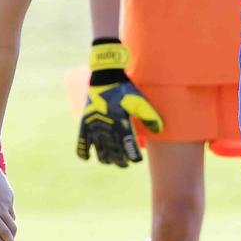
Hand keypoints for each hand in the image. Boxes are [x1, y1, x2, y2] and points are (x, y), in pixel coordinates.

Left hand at [0, 166, 16, 240]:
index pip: (4, 233)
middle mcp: (2, 210)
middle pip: (12, 227)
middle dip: (12, 237)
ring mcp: (7, 201)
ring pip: (12, 217)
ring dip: (11, 225)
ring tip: (7, 231)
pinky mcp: (9, 194)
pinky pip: (11, 207)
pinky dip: (9, 214)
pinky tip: (4, 214)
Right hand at [76, 41, 163, 166]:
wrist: (105, 76)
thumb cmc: (125, 89)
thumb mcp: (140, 101)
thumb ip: (150, 116)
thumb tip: (159, 130)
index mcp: (121, 122)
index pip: (128, 146)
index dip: (133, 156)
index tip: (136, 160)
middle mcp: (107, 127)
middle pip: (114, 152)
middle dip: (121, 161)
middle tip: (125, 163)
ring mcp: (94, 126)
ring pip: (100, 151)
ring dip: (106, 159)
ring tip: (111, 160)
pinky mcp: (85, 123)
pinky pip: (81, 142)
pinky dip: (83, 151)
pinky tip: (87, 158)